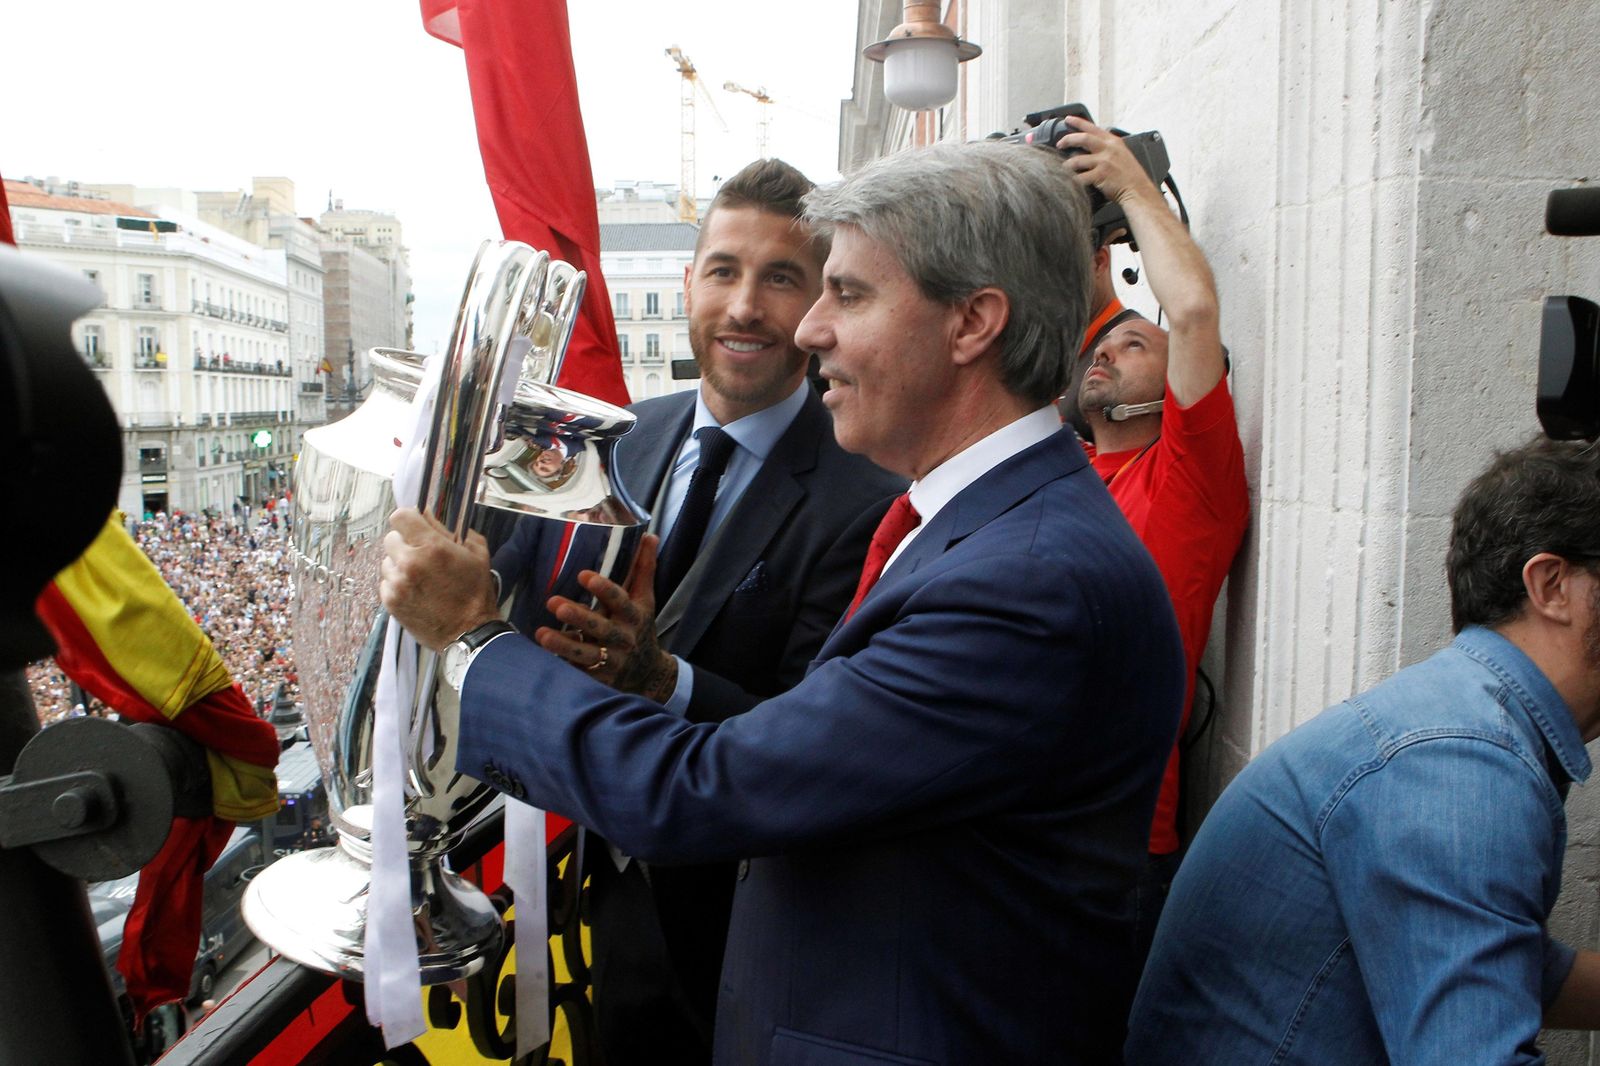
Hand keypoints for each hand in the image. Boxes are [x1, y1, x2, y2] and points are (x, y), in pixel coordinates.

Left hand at [379, 507, 498, 650]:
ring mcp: (397, 583)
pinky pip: (386, 582)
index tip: (414, 525)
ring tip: (420, 577)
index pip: (400, 516)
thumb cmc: (476, 592)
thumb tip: (430, 517)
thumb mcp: (477, 552)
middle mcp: (410, 562)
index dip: (408, 519)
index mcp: (432, 547)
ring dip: (400, 565)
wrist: (469, 632)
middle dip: (405, 543)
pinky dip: (397, 584)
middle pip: (390, 538)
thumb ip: (452, 530)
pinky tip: (415, 591)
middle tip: (421, 554)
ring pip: (387, 561)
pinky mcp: (390, 601)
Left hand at [534, 535, 679, 702]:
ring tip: (542, 634)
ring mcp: (610, 661)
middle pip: (600, 627)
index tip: (584, 575)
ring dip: (562, 644)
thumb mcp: (646, 600)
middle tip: (555, 603)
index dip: (603, 589)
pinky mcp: (597, 678)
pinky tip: (541, 657)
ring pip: (585, 653)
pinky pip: (577, 672)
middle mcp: (623, 639)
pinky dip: (560, 664)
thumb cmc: (640, 628)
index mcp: (634, 616)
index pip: (620, 600)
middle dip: (578, 616)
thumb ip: (644, 569)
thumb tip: (649, 536)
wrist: (648, 673)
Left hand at [1056, 115, 1161, 207]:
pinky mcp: (1101, 175)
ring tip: (1062, 168)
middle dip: (1068, 139)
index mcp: (1113, 142)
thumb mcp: (1122, 154)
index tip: (1067, 119)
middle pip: (1083, 138)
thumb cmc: (1131, 176)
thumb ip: (1108, 148)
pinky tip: (1068, 181)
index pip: (1093, 127)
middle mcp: (1109, 149)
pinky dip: (1072, 179)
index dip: (1078, 122)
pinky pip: (1080, 177)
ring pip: (1077, 159)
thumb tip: (1092, 147)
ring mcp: (1104, 161)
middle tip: (1059, 144)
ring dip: (1067, 164)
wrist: (1138, 190)